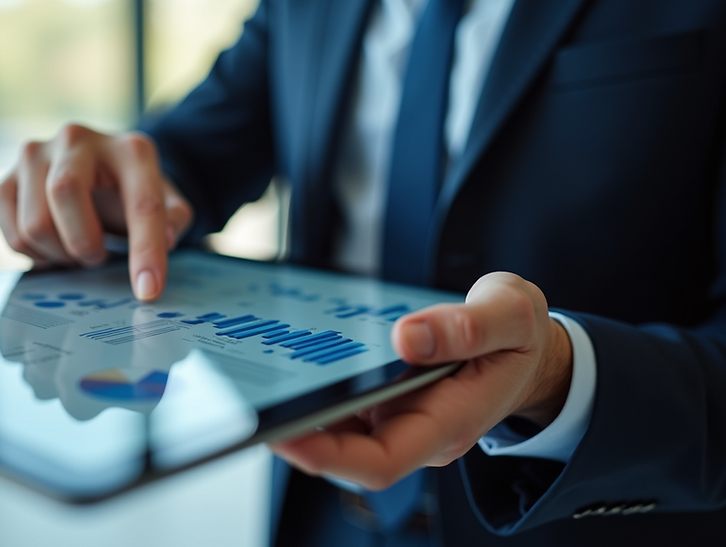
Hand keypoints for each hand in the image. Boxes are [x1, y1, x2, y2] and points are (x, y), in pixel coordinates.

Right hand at [0, 124, 193, 300]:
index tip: (148, 289)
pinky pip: (11, 233)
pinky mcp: (5, 180)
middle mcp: (77, 139)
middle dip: (84, 243)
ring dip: (59, 254)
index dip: (146, 250)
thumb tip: (166, 240)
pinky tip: (54, 245)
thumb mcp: (166, 203)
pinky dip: (34, 254)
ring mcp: (34, 155)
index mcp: (129, 148)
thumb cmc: (130, 191)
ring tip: (77, 247)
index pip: (141, 201)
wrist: (98, 171)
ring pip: (33, 222)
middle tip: (98, 256)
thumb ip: (174, 220)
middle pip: (64, 192)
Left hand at [269, 272, 572, 489]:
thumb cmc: (518, 336)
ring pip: (339, 429)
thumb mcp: (510, 314)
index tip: (283, 434)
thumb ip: (466, 327)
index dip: (327, 456)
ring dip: (300, 410)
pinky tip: (291, 362)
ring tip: (257, 378)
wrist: (527, 347)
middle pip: (346, 451)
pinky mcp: (387, 401)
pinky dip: (317, 388)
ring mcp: (399, 418)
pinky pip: (344, 403)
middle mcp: (417, 430)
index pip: (379, 461)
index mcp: (448, 422)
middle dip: (296, 432)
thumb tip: (408, 338)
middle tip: (248, 401)